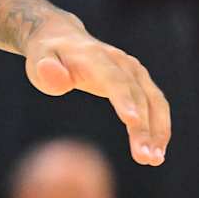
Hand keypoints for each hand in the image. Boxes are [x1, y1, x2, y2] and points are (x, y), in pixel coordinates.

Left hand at [26, 20, 170, 164]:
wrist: (62, 37)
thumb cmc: (48, 54)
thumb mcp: (39, 60)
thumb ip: (47, 71)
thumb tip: (55, 77)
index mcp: (95, 56)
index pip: (113, 79)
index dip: (123, 99)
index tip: (132, 122)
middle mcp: (120, 61)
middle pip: (137, 95)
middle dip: (143, 128)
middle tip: (146, 158)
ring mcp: (134, 70)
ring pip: (153, 102)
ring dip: (158, 131)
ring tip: (154, 160)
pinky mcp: (140, 80)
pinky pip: (156, 105)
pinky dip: (159, 127)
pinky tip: (157, 151)